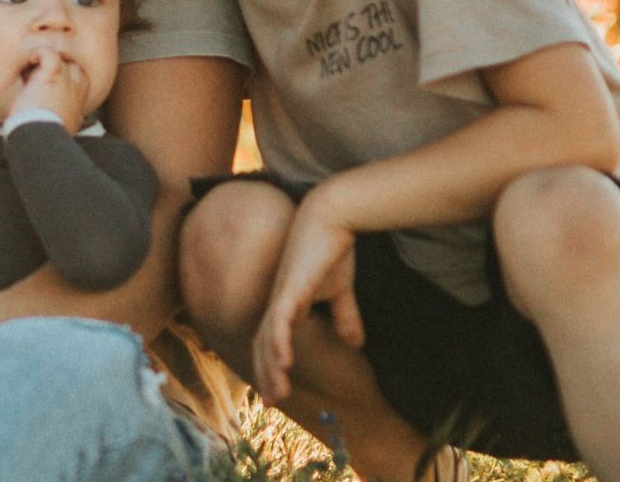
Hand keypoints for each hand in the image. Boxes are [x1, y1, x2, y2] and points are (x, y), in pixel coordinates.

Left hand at [10, 48, 87, 130]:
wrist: (41, 138)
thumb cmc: (47, 137)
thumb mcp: (65, 128)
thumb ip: (68, 117)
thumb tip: (71, 119)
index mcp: (80, 103)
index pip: (81, 79)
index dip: (66, 77)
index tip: (51, 82)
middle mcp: (77, 90)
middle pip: (73, 67)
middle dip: (58, 68)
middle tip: (39, 73)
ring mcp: (66, 81)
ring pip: (62, 60)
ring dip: (46, 63)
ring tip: (32, 69)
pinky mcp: (52, 76)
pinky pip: (51, 55)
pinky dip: (40, 53)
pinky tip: (32, 59)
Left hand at [251, 196, 363, 402]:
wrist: (332, 218)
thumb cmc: (333, 250)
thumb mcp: (341, 291)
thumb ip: (344, 315)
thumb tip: (355, 342)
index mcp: (286, 304)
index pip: (272, 341)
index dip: (271, 366)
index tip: (275, 392)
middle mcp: (277, 301)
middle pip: (264, 344)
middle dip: (266, 374)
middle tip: (270, 402)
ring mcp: (280, 295)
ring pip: (268, 337)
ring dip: (271, 367)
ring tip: (274, 393)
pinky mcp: (290, 287)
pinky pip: (280, 319)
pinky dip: (279, 341)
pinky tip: (281, 361)